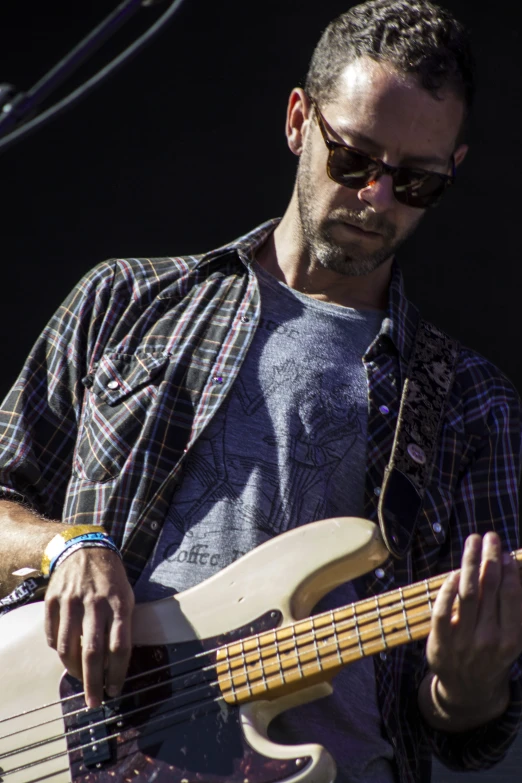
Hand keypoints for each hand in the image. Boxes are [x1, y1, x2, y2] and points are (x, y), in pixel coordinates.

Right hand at [44, 547, 134, 707]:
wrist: (85, 548)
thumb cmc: (111, 578)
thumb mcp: (126, 596)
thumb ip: (123, 625)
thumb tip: (118, 663)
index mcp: (119, 603)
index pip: (120, 646)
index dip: (117, 672)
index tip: (115, 689)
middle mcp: (95, 603)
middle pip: (93, 652)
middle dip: (93, 682)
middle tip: (94, 701)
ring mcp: (72, 601)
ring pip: (69, 647)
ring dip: (73, 670)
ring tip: (80, 679)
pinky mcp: (53, 600)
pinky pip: (53, 635)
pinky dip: (58, 650)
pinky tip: (66, 654)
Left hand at [425, 532, 521, 728]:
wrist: (467, 691)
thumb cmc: (491, 656)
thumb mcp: (509, 639)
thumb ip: (510, 609)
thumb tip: (511, 569)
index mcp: (511, 640)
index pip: (512, 596)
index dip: (510, 570)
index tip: (506, 551)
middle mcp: (489, 640)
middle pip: (490, 589)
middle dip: (490, 558)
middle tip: (491, 536)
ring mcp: (463, 642)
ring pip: (467, 594)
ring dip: (470, 563)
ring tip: (473, 542)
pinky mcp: (440, 643)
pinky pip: (443, 610)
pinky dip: (448, 589)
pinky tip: (454, 572)